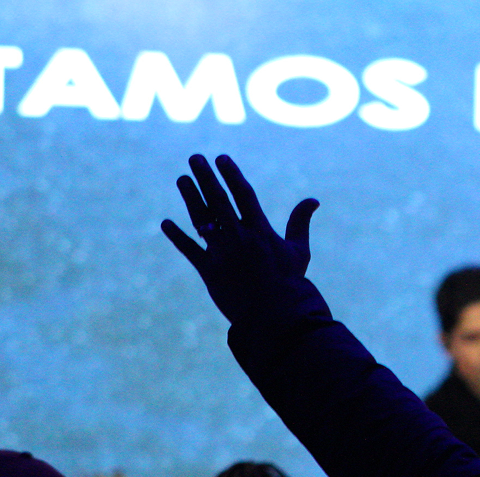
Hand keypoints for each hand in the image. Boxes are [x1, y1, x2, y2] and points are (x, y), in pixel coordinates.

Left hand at [161, 154, 321, 325]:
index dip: (232, 175)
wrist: (275, 315)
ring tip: (182, 178)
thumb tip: (313, 200)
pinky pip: (190, 250)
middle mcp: (239, 238)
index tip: (222, 158)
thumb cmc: (290, 282)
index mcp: (261, 231)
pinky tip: (166, 223)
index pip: (243, 195)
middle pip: (218, 201)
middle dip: (206, 177)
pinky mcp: (209, 271)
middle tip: (195, 158)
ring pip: (202, 220)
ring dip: (190, 197)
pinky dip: (177, 236)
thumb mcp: (299, 251)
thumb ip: (301, 222)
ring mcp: (222, 254)